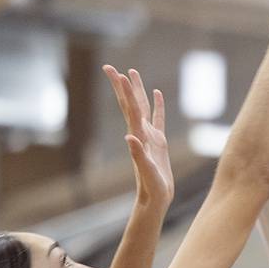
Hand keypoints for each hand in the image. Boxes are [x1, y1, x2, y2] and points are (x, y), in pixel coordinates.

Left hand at [103, 65, 173, 210]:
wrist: (155, 199)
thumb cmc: (151, 188)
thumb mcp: (146, 172)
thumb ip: (138, 155)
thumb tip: (130, 137)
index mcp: (138, 136)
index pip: (131, 109)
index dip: (125, 91)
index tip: (118, 73)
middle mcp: (141, 133)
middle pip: (130, 104)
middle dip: (121, 86)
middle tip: (109, 68)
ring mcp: (149, 136)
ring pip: (142, 107)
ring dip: (137, 90)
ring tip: (132, 72)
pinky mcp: (159, 142)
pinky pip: (158, 118)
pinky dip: (158, 105)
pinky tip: (157, 93)